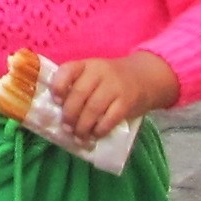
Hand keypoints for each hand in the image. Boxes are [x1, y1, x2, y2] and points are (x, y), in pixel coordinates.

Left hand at [49, 52, 178, 140]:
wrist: (145, 78)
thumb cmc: (111, 80)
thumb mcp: (94, 74)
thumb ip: (78, 86)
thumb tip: (59, 112)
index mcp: (87, 65)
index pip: (68, 70)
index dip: (58, 86)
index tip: (56, 101)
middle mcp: (100, 72)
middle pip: (79, 93)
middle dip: (70, 114)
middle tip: (66, 128)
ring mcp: (115, 86)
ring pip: (93, 108)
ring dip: (82, 126)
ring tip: (79, 136)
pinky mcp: (127, 102)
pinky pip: (110, 118)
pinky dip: (100, 129)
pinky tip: (95, 135)